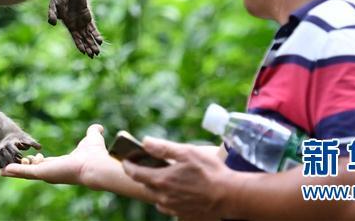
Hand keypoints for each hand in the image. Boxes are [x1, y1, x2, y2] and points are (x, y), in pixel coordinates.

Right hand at [0, 124, 111, 187]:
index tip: (28, 158)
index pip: (45, 165)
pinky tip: (3, 170)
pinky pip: (24, 172)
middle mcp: (52, 172)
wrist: (96, 165)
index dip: (36, 161)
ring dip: (13, 170)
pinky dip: (14, 171)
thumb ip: (92, 132)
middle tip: (8, 165)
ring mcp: (46, 174)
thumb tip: (98, 127)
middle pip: (32, 171)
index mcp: (61, 165)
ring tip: (0, 168)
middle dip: (20, 168)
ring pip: (25, 172)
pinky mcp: (42, 173)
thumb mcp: (91, 138)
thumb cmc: (95, 155)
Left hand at [121, 138, 238, 219]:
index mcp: (161, 180)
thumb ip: (163, 147)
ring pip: (156, 197)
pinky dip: (167, 198)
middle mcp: (163, 197)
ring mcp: (173, 207)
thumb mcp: (187, 152)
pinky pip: (168, 206)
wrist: (229, 196)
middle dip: (142, 174)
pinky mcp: (182, 214)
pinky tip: (177, 190)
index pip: (134, 173)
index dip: (127, 165)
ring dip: (156, 187)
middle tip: (146, 164)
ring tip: (164, 176)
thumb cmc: (210, 171)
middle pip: (145, 185)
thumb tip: (144, 141)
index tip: (125, 159)